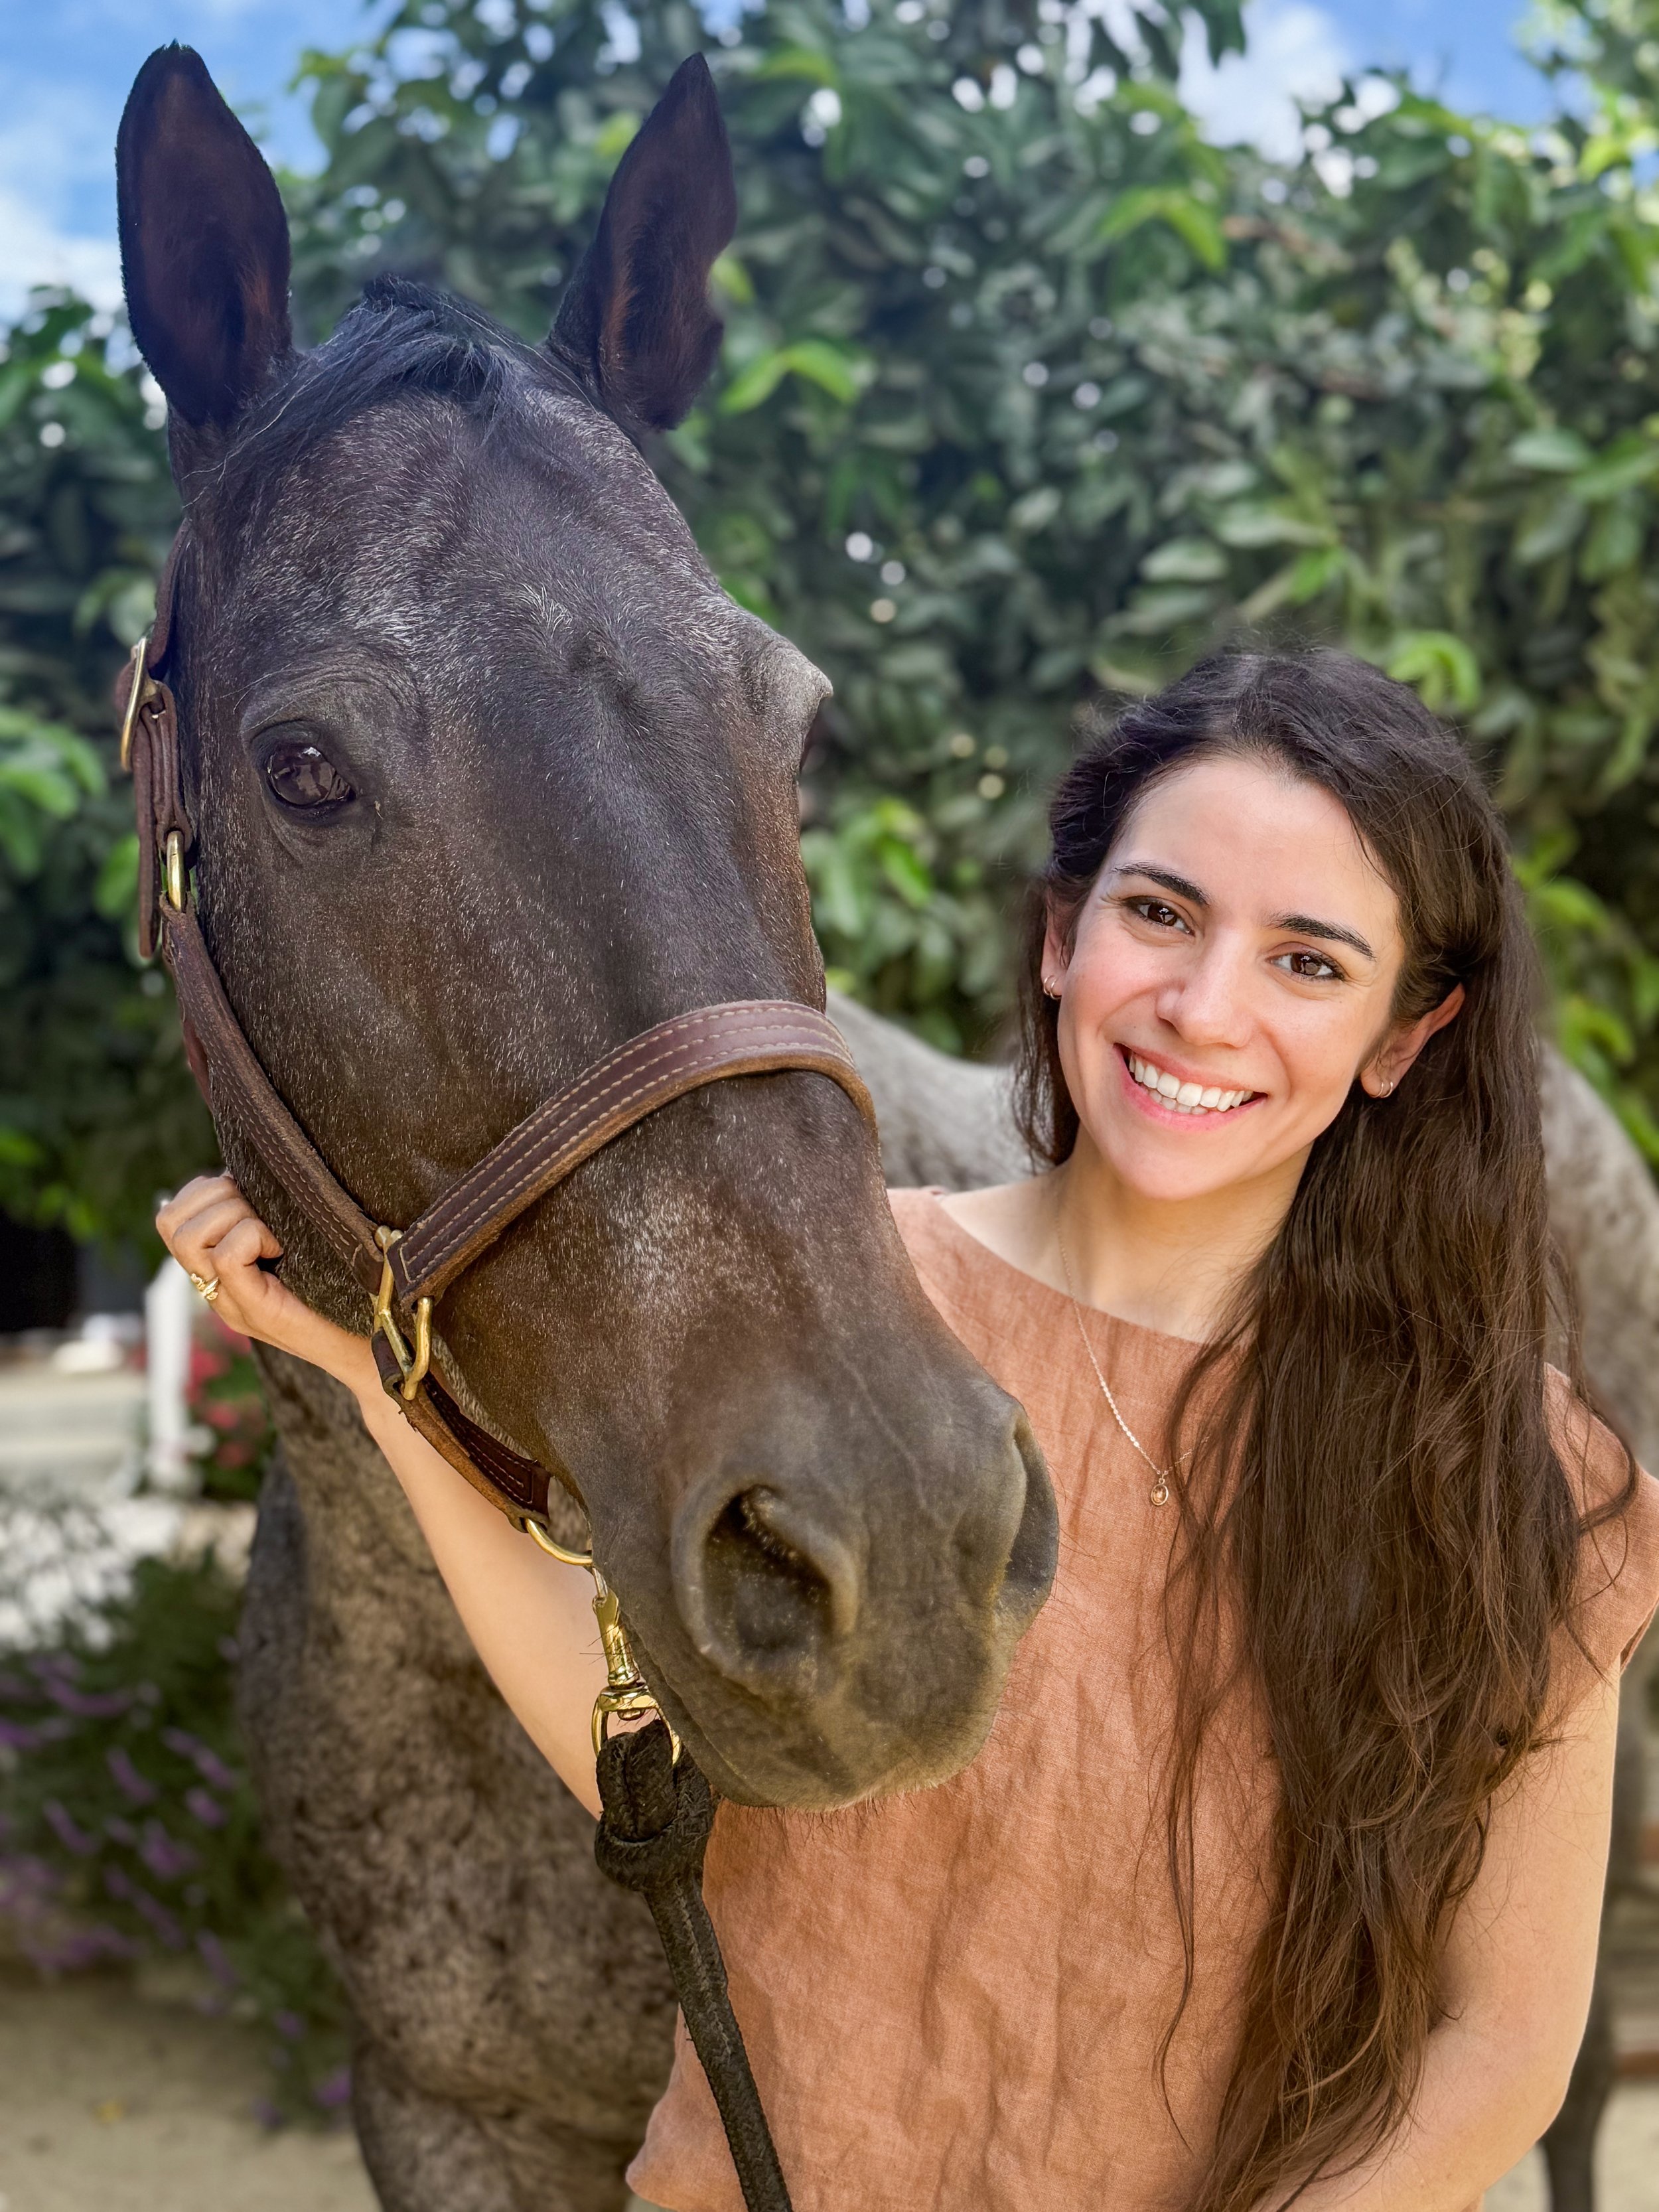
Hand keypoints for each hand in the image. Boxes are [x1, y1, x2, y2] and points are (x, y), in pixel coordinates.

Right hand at [156, 1174, 375, 1398]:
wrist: (372, 1349)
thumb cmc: (346, 1290)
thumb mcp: (297, 1243)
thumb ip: (265, 1217)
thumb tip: (247, 1171)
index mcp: (218, 1269)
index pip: (170, 1217)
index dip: (203, 1191)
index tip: (248, 1195)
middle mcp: (215, 1287)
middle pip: (170, 1223)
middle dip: (216, 1197)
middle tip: (261, 1212)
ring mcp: (230, 1302)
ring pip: (189, 1238)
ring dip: (234, 1215)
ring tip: (273, 1232)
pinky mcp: (257, 1311)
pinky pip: (226, 1258)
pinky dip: (253, 1237)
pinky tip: (281, 1247)